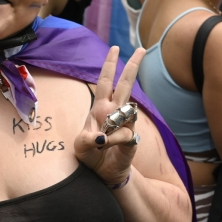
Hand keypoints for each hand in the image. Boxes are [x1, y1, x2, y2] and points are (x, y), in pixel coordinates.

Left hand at [74, 47, 144, 185]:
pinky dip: (115, 140)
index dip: (110, 65)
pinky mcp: (131, 139)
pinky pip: (126, 135)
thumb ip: (87, 139)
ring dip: (112, 128)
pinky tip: (107, 146)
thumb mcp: (80, 146)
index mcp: (100, 108)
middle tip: (141, 49)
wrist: (101, 174)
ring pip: (126, 113)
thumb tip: (101, 136)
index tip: (115, 48)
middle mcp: (114, 112)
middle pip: (126, 84)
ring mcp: (125, 125)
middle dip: (133, 66)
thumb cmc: (90, 155)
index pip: (106, 81)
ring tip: (99, 143)